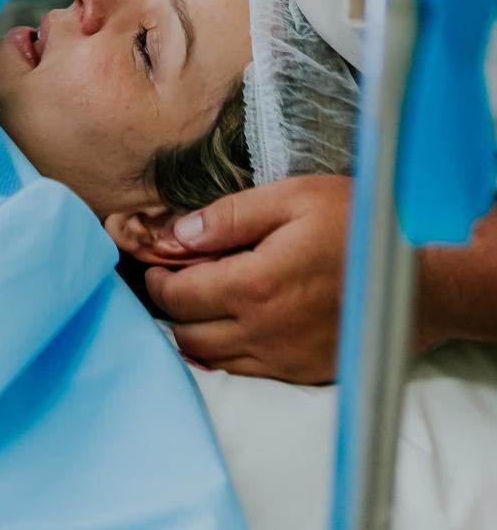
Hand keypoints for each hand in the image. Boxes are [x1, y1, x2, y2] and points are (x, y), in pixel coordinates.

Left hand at [144, 175, 352, 382]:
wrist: (419, 280)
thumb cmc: (357, 227)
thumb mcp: (290, 198)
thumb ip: (227, 217)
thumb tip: (177, 233)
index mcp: (254, 286)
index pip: (178, 297)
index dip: (155, 280)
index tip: (154, 263)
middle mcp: (264, 333)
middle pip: (187, 334)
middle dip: (170, 306)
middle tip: (172, 279)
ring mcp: (285, 360)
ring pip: (213, 360)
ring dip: (195, 331)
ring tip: (199, 298)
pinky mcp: (304, 374)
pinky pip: (247, 372)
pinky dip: (227, 351)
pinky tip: (235, 320)